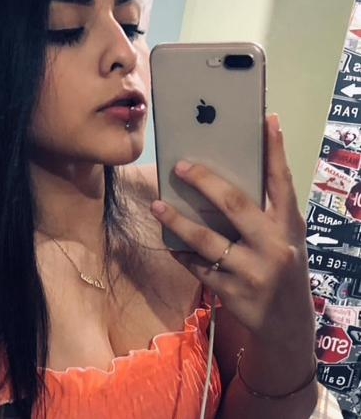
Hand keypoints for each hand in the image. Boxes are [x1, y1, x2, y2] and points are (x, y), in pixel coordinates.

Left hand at [149, 114, 314, 350]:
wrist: (289, 326)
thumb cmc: (282, 269)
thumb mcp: (284, 240)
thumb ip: (265, 214)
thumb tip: (224, 179)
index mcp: (289, 226)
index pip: (282, 181)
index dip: (275, 150)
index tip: (266, 119)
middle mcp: (274, 246)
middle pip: (235, 204)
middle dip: (205, 182)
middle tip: (180, 166)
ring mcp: (253, 271)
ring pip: (207, 239)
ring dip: (178, 220)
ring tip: (157, 204)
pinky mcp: (232, 292)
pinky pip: (198, 266)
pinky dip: (181, 252)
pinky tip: (168, 242)